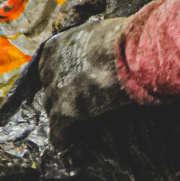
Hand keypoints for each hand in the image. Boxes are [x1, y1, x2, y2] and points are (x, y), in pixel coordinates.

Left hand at [34, 16, 132, 143]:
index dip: (63, 77)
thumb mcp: (100, 34)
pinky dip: (62, 138)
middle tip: (75, 104)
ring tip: (73, 126)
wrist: (130, 53)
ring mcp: (56, 89)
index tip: (73, 84)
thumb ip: (93, 45)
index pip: (52, 66)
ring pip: (52, 107)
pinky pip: (58, 130)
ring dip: (61, 116)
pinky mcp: (65, 110)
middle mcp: (50, 66)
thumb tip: (106, 50)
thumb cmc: (123, 39)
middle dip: (59, 95)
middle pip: (49, 86)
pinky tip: (67, 146)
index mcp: (56, 46)